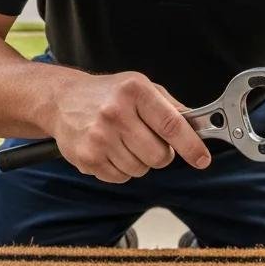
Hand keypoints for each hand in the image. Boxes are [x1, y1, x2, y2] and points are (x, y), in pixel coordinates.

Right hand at [52, 71, 210, 183]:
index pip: (171, 125)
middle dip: (162, 154)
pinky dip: (122, 169)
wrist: (62, 100)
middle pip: (159, 155)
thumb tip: (198, 127)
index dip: (191, 146)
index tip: (202, 158)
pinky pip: (121, 178)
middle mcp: (116, 113)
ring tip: (125, 142)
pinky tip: (111, 150)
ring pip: (141, 169)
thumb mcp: (142, 87)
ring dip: (140, 161)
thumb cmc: (108, 94)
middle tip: (149, 141)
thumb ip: (171, 107)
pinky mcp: (87, 158)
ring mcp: (99, 137)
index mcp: (135, 91)